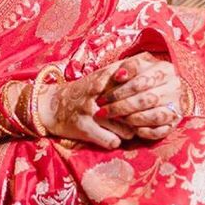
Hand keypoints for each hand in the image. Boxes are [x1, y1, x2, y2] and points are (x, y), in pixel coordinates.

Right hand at [35, 52, 187, 148]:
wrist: (51, 106)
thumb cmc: (84, 91)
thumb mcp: (102, 75)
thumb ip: (125, 69)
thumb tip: (153, 63)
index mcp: (105, 76)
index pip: (136, 84)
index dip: (147, 94)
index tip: (152, 99)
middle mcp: (98, 91)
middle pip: (133, 108)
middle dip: (140, 117)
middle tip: (141, 120)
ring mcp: (91, 110)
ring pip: (126, 128)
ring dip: (129, 131)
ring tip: (125, 129)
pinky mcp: (84, 128)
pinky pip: (112, 141)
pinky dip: (114, 141)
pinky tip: (111, 137)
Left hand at [94, 51, 187, 142]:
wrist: (169, 88)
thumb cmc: (147, 76)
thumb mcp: (138, 66)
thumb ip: (127, 68)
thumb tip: (118, 76)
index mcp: (164, 70)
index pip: (139, 82)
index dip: (118, 92)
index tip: (101, 99)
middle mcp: (173, 87)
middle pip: (145, 100)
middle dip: (120, 107)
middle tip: (103, 112)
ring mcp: (177, 106)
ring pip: (154, 116)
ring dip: (132, 119)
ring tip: (116, 119)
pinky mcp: (175, 122)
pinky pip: (160, 131)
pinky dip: (145, 132)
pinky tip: (133, 130)